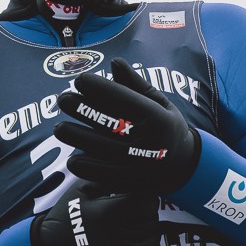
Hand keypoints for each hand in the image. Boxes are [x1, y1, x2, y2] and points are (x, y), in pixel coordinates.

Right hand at [30, 179, 159, 245]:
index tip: (140, 195)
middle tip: (137, 211)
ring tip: (137, 228)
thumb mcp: (82, 190)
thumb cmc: (66, 215)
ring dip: (147, 234)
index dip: (146, 196)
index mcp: (107, 213)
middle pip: (150, 222)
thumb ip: (107, 178)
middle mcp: (115, 236)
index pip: (145, 202)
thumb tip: (130, 168)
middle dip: (147, 214)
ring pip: (150, 243)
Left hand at [54, 57, 199, 194]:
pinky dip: (84, 168)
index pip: (121, 98)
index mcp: (156, 117)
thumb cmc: (166, 126)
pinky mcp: (130, 184)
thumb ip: (135, 84)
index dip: (97, 87)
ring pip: (98, 151)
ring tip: (61, 129)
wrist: (183, 166)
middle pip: (105, 123)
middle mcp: (148, 141)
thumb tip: (114, 61)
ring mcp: (138, 165)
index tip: (80, 80)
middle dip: (80, 109)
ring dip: (75, 139)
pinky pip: (100, 176)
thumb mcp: (158, 103)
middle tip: (63, 99)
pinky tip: (75, 159)